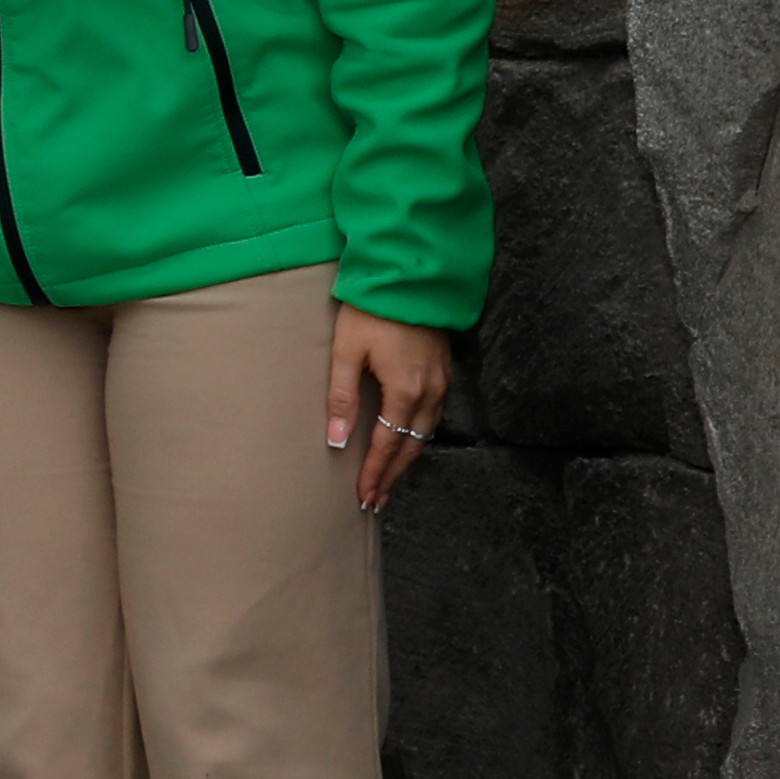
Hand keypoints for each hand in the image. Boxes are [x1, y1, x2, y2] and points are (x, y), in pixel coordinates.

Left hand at [329, 301, 451, 514]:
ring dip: (406, 459)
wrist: (409, 277)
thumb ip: (341, 397)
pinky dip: (417, 437)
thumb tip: (335, 439)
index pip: (386, 444)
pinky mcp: (444, 372)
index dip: (375, 473)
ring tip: (389, 480)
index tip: (365, 497)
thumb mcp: (347, 352)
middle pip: (410, 446)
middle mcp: (430, 392)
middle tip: (377, 501)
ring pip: (425, 434)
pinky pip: (434, 417)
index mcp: (405, 390)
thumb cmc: (372, 311)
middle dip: (392, 475)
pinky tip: (406, 443)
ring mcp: (442, 383)